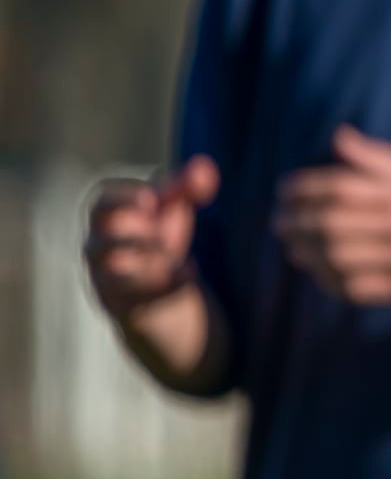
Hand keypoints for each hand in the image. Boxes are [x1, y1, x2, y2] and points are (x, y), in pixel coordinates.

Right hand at [84, 156, 218, 319]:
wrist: (158, 298)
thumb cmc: (158, 239)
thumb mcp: (173, 210)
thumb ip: (189, 186)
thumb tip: (205, 168)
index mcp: (105, 217)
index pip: (103, 201)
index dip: (127, 198)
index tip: (152, 201)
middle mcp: (98, 249)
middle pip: (102, 232)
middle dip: (136, 230)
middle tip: (160, 232)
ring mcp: (108, 282)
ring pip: (117, 268)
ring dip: (150, 257)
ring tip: (171, 255)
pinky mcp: (127, 309)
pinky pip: (143, 299)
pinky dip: (170, 285)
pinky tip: (189, 272)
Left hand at [274, 125, 390, 312]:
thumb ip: (379, 158)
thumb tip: (339, 137)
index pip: (342, 186)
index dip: (305, 187)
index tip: (284, 190)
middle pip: (334, 223)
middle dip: (298, 222)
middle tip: (278, 223)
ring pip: (340, 257)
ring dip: (307, 253)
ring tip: (292, 248)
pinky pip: (358, 287)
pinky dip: (331, 282)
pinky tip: (319, 274)